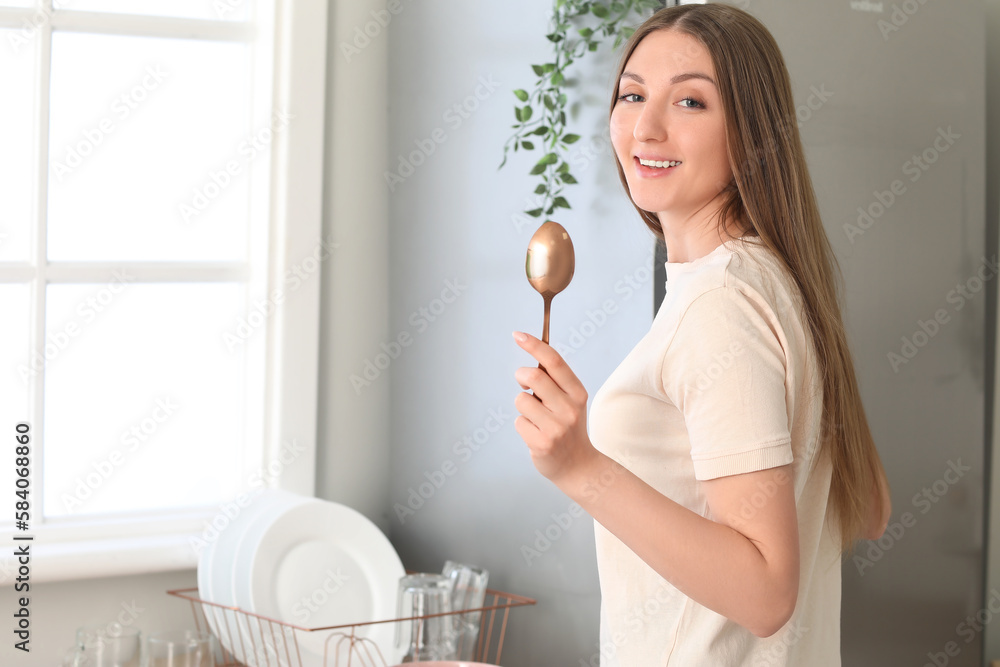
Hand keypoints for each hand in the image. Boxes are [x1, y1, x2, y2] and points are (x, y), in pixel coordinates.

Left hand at [512, 331, 597, 485]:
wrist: (579, 466)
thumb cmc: (568, 427)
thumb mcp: (571, 401)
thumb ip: (555, 381)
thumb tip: (533, 355)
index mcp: (578, 392)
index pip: (554, 361)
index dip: (534, 345)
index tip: (517, 335)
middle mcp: (570, 408)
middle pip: (534, 377)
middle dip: (521, 375)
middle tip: (523, 382)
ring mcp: (556, 427)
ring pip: (521, 400)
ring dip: (523, 407)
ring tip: (536, 418)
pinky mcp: (542, 443)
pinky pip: (518, 422)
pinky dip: (523, 426)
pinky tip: (536, 434)